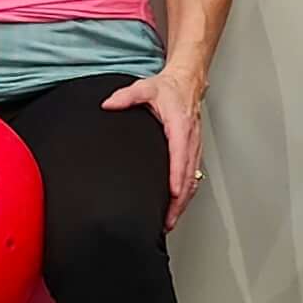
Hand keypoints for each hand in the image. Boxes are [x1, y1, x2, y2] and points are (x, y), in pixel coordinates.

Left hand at [101, 66, 206, 228]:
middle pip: (189, 176)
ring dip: (183, 201)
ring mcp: (194, 147)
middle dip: (179, 201)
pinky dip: (187, 193)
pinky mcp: (193, 151)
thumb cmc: (170, 89)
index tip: (173, 193)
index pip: (180, 155)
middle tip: (168, 220)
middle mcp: (190, 139)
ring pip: (193, 179)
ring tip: (171, 220)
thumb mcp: (146, 88)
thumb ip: (126, 96)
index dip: (177, 176)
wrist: (188, 82)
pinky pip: (193, 175)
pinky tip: (177, 204)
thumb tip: (108, 104)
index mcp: (181, 126)